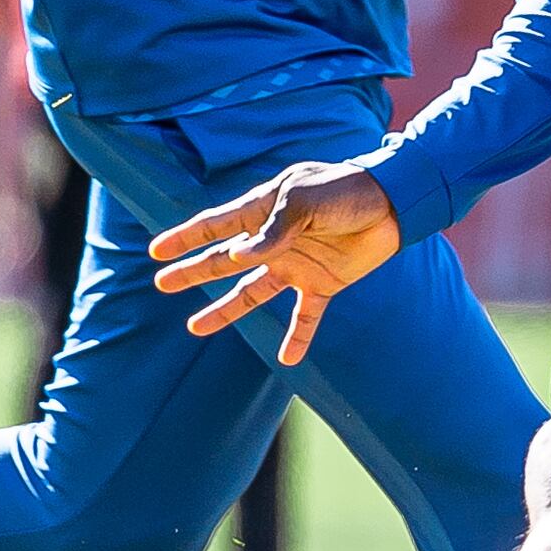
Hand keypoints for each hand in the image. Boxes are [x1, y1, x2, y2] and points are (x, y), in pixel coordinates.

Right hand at [151, 158, 405, 362]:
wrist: (393, 205)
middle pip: (224, 261)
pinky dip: (298, 338)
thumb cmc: (346, 191)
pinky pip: (305, 317)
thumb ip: (275, 228)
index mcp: (265, 210)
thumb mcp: (307, 200)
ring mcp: (296, 265)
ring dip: (223, 309)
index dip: (186, 238)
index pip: (216, 226)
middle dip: (193, 271)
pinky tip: (288, 359)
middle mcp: (274, 241)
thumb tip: (239, 255)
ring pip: (251, 292)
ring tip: (195, 326)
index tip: (156, 249)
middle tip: (162, 282)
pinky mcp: (322, 285)